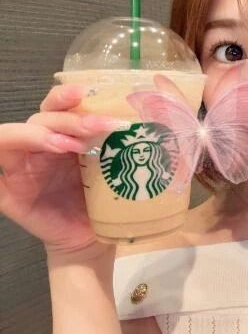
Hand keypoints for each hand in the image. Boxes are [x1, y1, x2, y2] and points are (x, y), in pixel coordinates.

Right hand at [0, 84, 129, 253]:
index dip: (68, 96)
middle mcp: (41, 146)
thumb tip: (147, 120)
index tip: (88, 92)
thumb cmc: (106, 202)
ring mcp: (22, 167)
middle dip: (70, 118)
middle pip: (43, 117)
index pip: (59, 106)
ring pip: (16, 135)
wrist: (94, 240)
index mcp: (65, 136)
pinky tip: (34, 160)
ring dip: (43, 135)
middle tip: (99, 126)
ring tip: (72, 146)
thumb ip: (120, 145)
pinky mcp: (10, 192)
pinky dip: (8, 155)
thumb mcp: (115, 168)